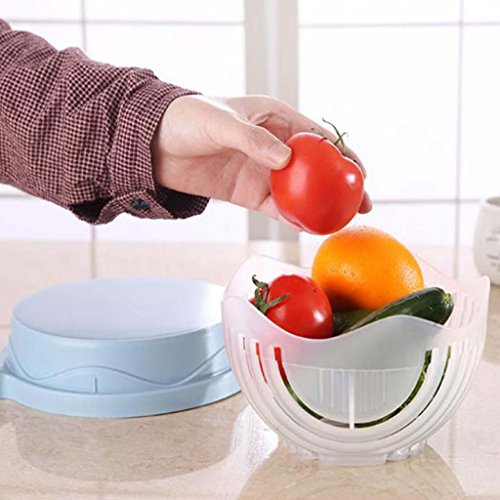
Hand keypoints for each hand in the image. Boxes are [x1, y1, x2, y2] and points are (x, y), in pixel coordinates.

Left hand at [151, 95, 371, 221]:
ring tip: (343, 220)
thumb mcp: (220, 122)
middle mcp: (274, 147)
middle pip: (316, 168)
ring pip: (300, 191)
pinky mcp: (248, 193)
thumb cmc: (186, 120)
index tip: (359, 172)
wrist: (154, 145)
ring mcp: (262, 172)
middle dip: (340, 185)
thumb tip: (286, 160)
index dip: (342, 154)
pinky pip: (276, 208)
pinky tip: (311, 228)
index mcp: (274, 119)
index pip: (318, 136)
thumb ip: (252, 140)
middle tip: (362, 203)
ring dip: (321, 206)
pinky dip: (293, 217)